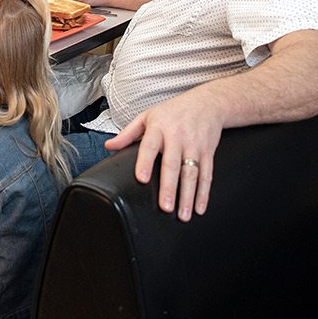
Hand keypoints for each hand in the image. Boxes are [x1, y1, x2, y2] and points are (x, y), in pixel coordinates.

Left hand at [105, 92, 222, 221]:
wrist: (207, 103)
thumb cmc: (172, 111)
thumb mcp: (147, 116)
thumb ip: (128, 133)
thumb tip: (108, 146)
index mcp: (159, 128)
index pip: (150, 146)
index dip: (145, 162)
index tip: (141, 179)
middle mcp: (178, 137)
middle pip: (173, 164)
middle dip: (169, 187)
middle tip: (165, 207)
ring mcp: (195, 145)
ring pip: (191, 173)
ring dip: (188, 196)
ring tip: (182, 215)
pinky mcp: (208, 152)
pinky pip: (207, 175)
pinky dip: (204, 193)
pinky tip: (199, 209)